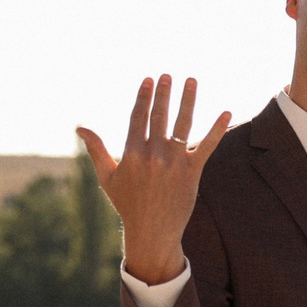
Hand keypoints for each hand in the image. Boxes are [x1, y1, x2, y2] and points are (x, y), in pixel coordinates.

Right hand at [77, 74, 231, 285]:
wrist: (151, 232)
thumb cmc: (127, 204)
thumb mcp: (107, 177)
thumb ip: (96, 149)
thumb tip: (80, 126)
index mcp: (131, 153)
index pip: (138, 116)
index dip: (144, 96)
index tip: (149, 79)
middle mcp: (152, 154)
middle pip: (160, 115)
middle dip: (164, 93)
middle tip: (169, 75)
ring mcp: (173, 162)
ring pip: (183, 123)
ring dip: (188, 100)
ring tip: (191, 80)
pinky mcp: (192, 172)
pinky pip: (207, 146)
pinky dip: (217, 129)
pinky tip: (226, 112)